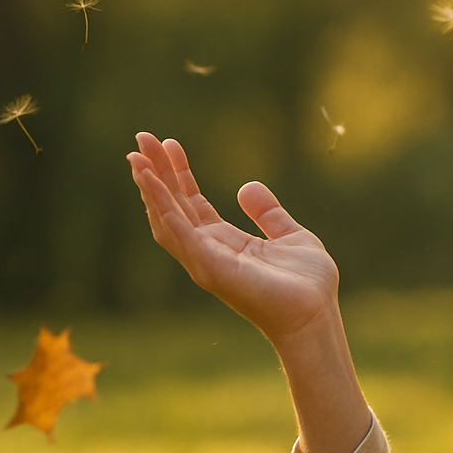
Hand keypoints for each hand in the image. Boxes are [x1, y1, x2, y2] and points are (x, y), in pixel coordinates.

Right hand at [126, 132, 338, 341]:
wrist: (316, 315)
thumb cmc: (307, 284)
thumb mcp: (291, 236)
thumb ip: (268, 213)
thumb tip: (246, 187)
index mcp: (225, 242)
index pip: (191, 202)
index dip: (178, 173)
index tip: (168, 143)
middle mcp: (208, 251)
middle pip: (173, 205)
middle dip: (156, 172)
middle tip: (140, 138)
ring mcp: (206, 261)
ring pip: (167, 219)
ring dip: (151, 188)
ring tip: (136, 157)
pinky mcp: (211, 267)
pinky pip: (180, 233)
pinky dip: (163, 208)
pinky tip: (152, 184)